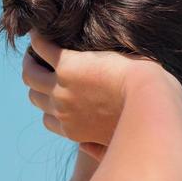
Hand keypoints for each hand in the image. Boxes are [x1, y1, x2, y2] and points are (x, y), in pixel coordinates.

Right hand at [21, 30, 173, 160]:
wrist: (151, 101)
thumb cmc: (146, 119)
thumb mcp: (120, 142)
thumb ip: (99, 149)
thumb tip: (84, 147)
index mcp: (74, 130)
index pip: (49, 120)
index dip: (50, 106)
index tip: (56, 91)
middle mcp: (62, 111)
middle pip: (36, 97)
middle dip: (38, 83)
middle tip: (43, 65)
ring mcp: (62, 88)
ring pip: (31, 73)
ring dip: (31, 60)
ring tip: (38, 49)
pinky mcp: (68, 65)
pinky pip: (43, 48)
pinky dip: (39, 40)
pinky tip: (42, 31)